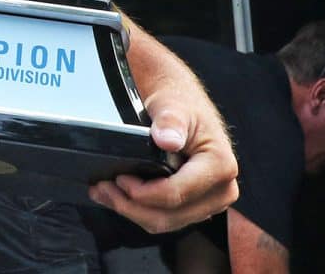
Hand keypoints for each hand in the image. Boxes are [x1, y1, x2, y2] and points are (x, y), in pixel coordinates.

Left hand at [88, 87, 239, 233]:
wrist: (183, 104)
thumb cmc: (181, 103)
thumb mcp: (173, 106)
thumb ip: (170, 122)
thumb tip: (167, 141)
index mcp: (220, 166)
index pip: (176, 193)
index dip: (143, 192)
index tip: (120, 179)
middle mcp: (221, 189)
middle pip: (170, 215)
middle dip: (131, 206)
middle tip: (103, 188)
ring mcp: (210, 201)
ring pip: (165, 222)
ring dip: (131, 211)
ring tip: (105, 193)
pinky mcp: (196, 206)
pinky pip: (166, 218)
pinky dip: (139, 211)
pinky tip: (118, 196)